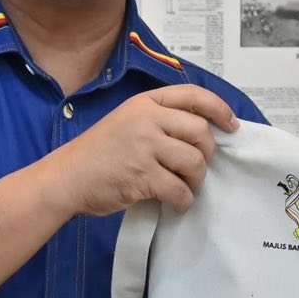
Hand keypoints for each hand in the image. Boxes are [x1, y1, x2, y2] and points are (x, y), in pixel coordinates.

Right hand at [48, 85, 238, 216]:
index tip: (232, 125)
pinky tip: (175, 202)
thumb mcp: (127, 122)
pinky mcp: (143, 176)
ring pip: (195, 162)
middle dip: (206, 153)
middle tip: (196, 167)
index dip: (219, 109)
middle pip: (200, 131)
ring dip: (196, 179)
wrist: (66, 178)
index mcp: (145, 103)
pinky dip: (183, 200)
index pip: (193, 96)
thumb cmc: (98, 154)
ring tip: (184, 185)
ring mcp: (144, 147)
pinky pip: (180, 189)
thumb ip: (159, 121)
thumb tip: (202, 134)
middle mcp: (146, 119)